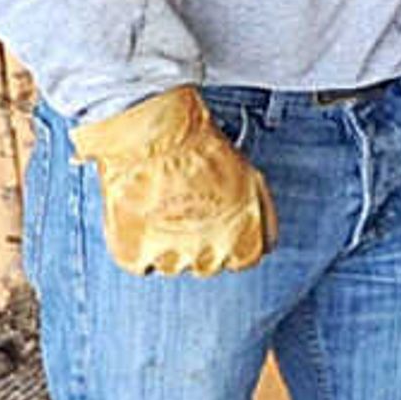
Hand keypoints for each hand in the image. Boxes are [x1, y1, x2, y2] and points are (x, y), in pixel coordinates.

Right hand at [71, 88, 275, 275]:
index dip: (232, 237)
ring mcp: (173, 257)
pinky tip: (141, 216)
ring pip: (173, 263)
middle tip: (187, 207)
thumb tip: (264, 236)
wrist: (153, 136)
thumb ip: (259, 214)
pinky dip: (136, 244)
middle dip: (200, 240)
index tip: (220, 224)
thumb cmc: (198, 146)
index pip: (244, 258)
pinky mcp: (136, 255)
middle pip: (208, 263)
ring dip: (167, 242)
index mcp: (244, 238)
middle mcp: (211, 254)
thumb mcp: (251, 178)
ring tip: (161, 206)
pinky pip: (139, 261)